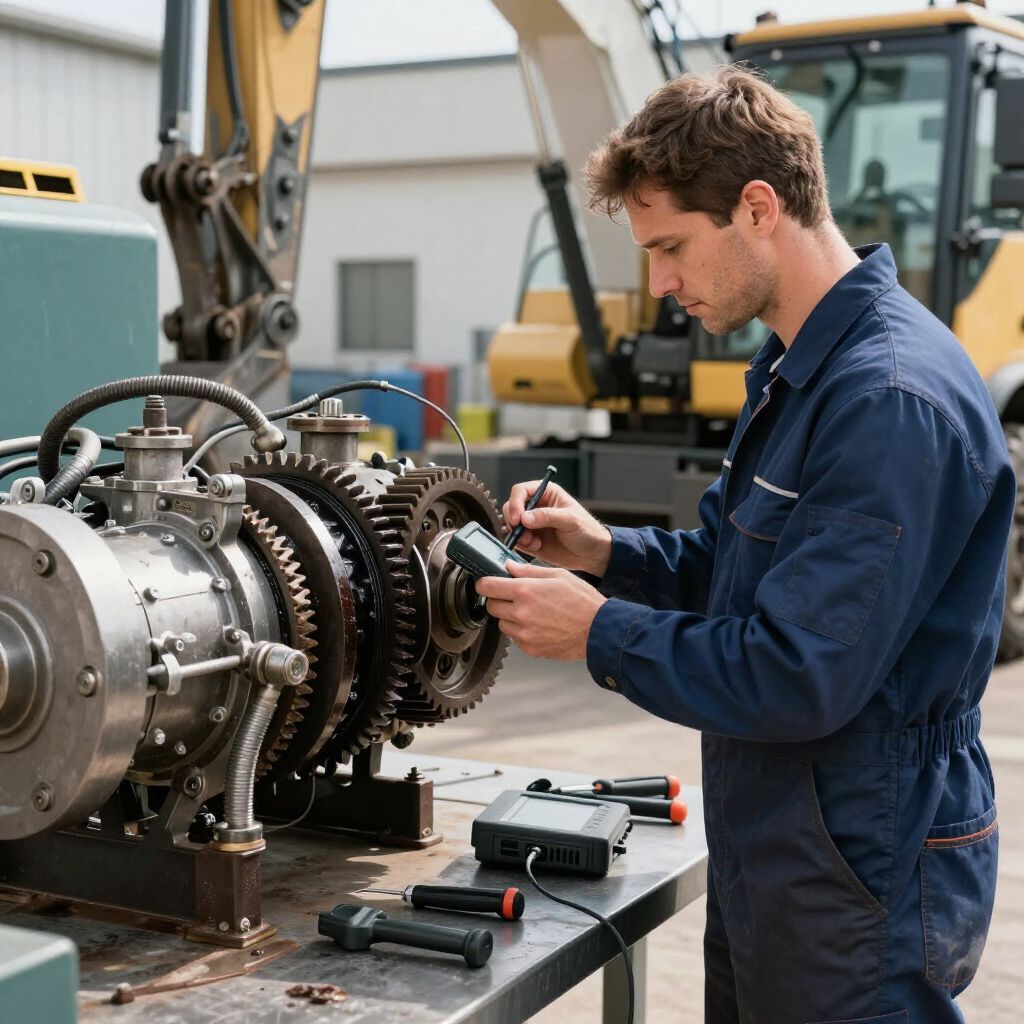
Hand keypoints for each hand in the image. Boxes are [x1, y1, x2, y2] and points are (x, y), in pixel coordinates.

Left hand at [475, 561, 606, 660]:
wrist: (598, 630)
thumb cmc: (582, 601)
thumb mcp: (558, 575)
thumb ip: (529, 570)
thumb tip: (509, 567)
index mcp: (525, 591)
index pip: (487, 586)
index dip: (484, 583)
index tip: (487, 583)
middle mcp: (521, 613)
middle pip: (491, 606)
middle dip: (498, 599)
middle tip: (513, 597)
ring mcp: (524, 633)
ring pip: (502, 623)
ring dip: (509, 617)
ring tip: (531, 612)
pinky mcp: (529, 648)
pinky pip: (515, 637)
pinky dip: (521, 631)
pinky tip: (538, 625)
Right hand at [503, 479, 611, 575]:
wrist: (592, 554)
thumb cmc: (587, 530)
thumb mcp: (570, 520)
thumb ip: (547, 516)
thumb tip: (525, 517)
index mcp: (547, 493)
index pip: (522, 491)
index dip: (516, 502)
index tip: (518, 518)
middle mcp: (536, 507)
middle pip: (511, 507)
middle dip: (514, 520)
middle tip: (522, 531)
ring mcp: (532, 524)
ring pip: (511, 525)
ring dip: (518, 535)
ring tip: (534, 541)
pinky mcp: (530, 539)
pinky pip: (517, 540)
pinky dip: (523, 544)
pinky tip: (537, 546)